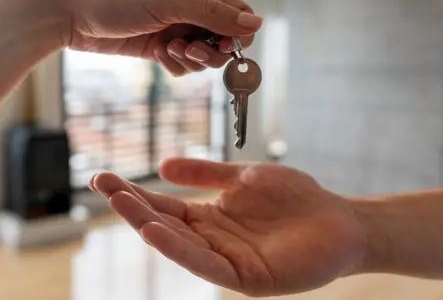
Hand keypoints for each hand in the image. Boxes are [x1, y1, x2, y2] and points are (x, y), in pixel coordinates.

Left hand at [38, 0, 261, 75]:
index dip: (237, 35)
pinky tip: (158, 57)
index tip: (223, 46)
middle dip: (211, 52)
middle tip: (187, 50)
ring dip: (190, 61)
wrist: (70, 12)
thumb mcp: (169, 2)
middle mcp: (188, 11)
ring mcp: (173, 30)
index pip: (237, 15)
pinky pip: (182, 66)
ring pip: (203, 57)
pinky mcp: (158, 48)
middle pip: (222, 41)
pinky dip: (175, 66)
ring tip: (167, 51)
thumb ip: (213, 14)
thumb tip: (256, 24)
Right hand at [90, 159, 366, 296]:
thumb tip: (163, 165)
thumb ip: (206, 173)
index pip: (164, 206)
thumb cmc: (296, 199)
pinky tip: (156, 231)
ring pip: (179, 245)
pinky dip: (179, 249)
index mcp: (210, 218)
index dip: (134, 193)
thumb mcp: (244, 178)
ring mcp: (226, 261)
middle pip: (164, 224)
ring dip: (148, 225)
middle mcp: (211, 241)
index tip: (104, 178)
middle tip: (102, 185)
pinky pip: (206, 264)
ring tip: (120, 203)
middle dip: (132, 206)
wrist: (340, 220)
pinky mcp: (245, 278)